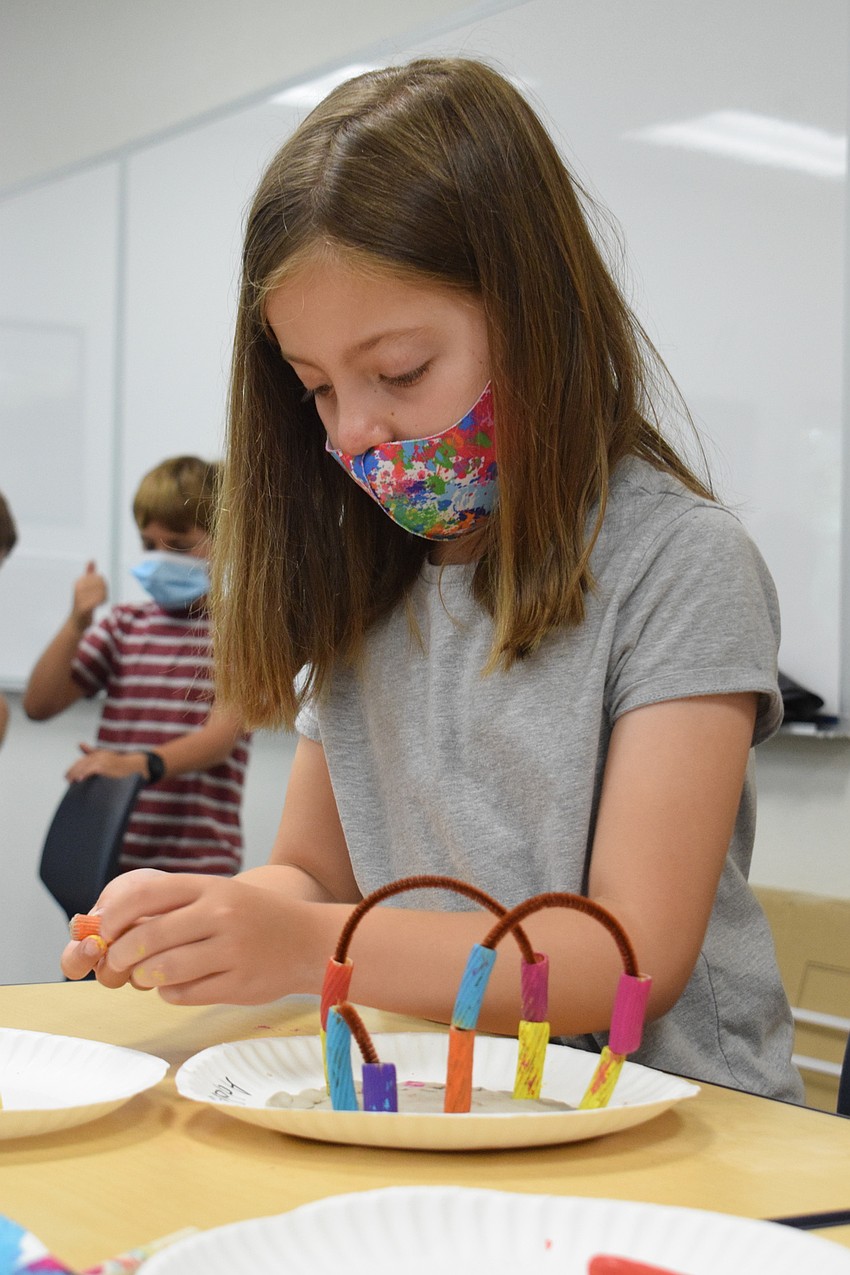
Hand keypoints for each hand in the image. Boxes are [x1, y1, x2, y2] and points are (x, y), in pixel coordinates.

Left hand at [60, 869, 309, 1003]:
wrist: (310, 940)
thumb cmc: (255, 917)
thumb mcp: (220, 895)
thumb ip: (177, 906)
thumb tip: (117, 927)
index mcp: (211, 887)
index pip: (146, 894)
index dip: (116, 914)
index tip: (105, 929)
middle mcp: (221, 914)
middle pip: (149, 937)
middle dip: (121, 954)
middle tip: (117, 962)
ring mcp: (232, 950)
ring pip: (164, 970)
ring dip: (144, 977)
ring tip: (146, 976)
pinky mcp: (239, 984)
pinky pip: (185, 994)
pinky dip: (170, 993)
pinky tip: (177, 986)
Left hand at [65, 744, 146, 781]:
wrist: (136, 765)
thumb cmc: (121, 763)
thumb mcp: (106, 756)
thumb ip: (92, 751)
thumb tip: (79, 743)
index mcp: (98, 754)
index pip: (81, 761)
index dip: (73, 768)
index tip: (66, 776)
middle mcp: (98, 755)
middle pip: (81, 763)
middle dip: (72, 771)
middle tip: (67, 780)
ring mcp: (102, 760)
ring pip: (85, 766)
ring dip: (76, 773)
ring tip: (71, 781)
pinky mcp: (106, 766)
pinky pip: (92, 769)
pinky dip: (85, 773)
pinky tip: (79, 779)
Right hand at [71, 560, 107, 630]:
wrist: (77, 622)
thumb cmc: (84, 604)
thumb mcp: (86, 587)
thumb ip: (89, 574)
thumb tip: (92, 560)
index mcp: (79, 581)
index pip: (100, 577)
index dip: (104, 585)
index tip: (99, 591)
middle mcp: (78, 587)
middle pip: (102, 583)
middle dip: (105, 591)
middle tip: (101, 598)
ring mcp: (79, 597)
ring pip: (102, 591)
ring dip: (104, 597)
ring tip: (99, 602)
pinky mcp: (83, 606)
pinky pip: (99, 599)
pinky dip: (102, 602)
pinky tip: (99, 605)